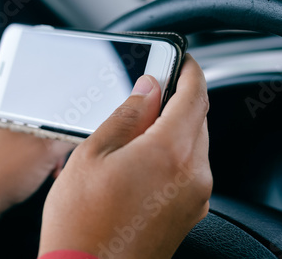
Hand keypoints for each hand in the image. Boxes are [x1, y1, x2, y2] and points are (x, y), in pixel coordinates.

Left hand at [0, 110, 74, 225]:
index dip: (63, 113)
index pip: (44, 97)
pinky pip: (23, 145)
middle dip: (56, 136)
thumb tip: (82, 130)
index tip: (71, 128)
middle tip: (59, 154)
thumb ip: (68, 135)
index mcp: (4, 102)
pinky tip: (42, 170)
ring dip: (47, 149)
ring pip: (34, 132)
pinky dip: (35, 155)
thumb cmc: (1, 174)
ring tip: (51, 166)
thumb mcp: (46, 152)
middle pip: (41, 116)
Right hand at [39, 54, 211, 257]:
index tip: (182, 61)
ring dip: (178, 127)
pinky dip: (177, 153)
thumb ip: (127, 115)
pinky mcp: (190, 212)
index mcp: (169, 152)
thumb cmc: (82, 221)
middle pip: (199, 118)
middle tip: (152, 93)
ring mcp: (195, 196)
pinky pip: (192, 169)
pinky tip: (147, 158)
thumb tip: (147, 88)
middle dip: (181, 99)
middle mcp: (192, 174)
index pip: (194, 95)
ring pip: (197, 143)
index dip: (190, 71)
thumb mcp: (93, 154)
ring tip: (140, 130)